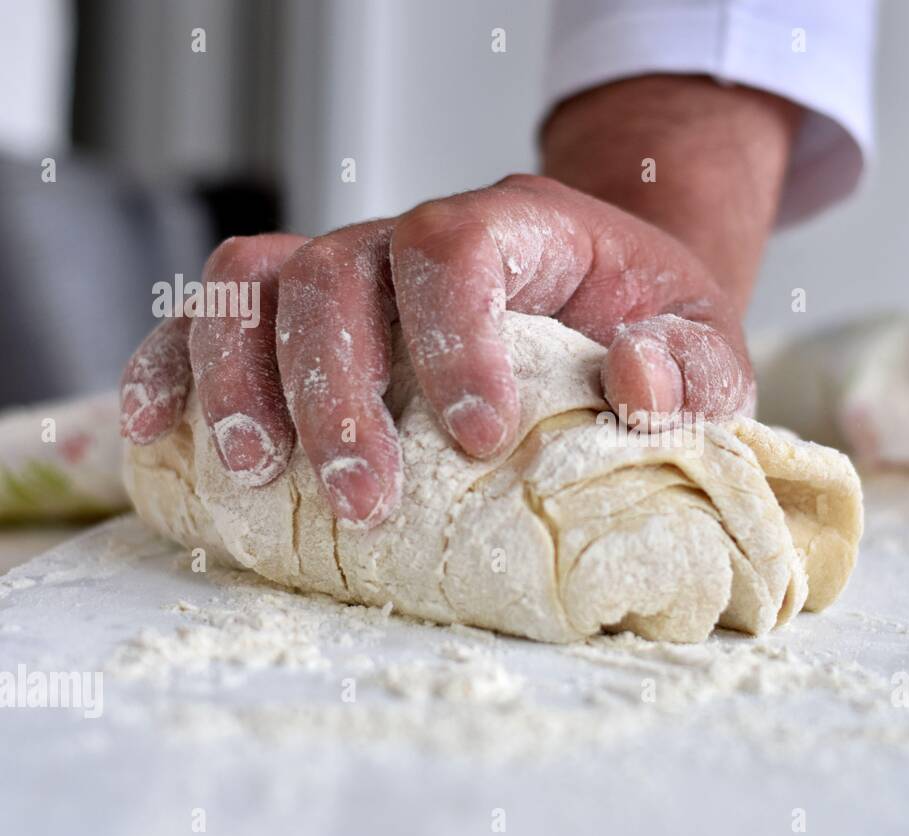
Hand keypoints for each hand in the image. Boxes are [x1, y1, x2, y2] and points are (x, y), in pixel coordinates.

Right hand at [120, 175, 751, 529]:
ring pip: (255, 285)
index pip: (455, 247)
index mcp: (518, 226)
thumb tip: (636, 382)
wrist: (607, 292)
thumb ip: (692, 369)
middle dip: (338, 392)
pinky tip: (162, 432)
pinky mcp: (303, 314)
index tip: (477, 438)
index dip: (451, 337)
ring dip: (240, 379)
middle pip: (336, 275)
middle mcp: (411, 235)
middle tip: (364, 495)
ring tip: (256, 472)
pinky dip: (176, 366)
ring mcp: (347, 269)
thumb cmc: (647, 323)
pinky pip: (213, 314)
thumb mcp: (705, 346)